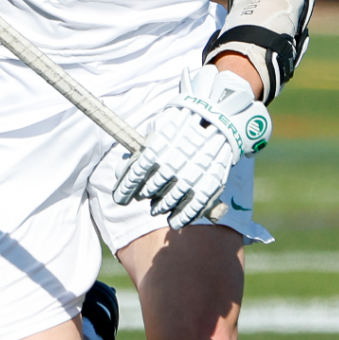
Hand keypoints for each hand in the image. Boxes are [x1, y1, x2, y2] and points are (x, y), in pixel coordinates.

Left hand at [113, 66, 270, 226]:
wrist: (218, 117)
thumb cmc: (182, 123)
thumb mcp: (157, 129)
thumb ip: (140, 151)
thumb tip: (123, 172)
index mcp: (156, 149)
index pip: (134, 176)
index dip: (124, 190)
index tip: (120, 198)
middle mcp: (171, 165)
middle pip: (150, 191)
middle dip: (144, 195)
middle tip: (145, 196)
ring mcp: (191, 176)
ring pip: (169, 202)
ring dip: (160, 207)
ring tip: (158, 207)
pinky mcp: (209, 185)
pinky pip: (192, 209)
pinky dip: (182, 218)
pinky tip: (175, 222)